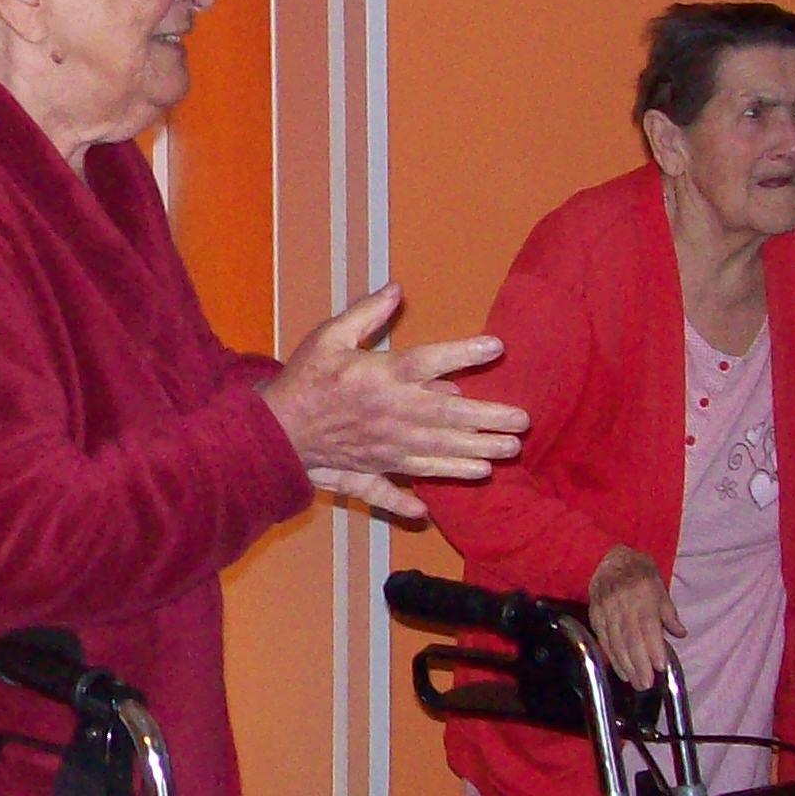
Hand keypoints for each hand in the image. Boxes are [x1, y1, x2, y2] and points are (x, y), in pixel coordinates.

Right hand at [257, 283, 527, 520]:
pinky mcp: (370, 470)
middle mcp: (390, 414)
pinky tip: (433, 506)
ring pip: (437, 454)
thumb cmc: (303, 378)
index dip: (464, 354)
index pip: (429, 362)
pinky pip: (395, 488)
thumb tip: (396, 289)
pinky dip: (413, 500)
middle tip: (523, 422)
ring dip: (474, 454)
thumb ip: (364, 314)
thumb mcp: (328, 337)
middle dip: (489, 419)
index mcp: (380, 376)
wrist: (271, 428)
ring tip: (506, 453)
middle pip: (448, 417)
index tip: (496, 347)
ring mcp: (383, 447)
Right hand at [585, 544, 676, 687]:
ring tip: (635, 682)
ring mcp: (605, 609)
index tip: (659, 666)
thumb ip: (669, 613)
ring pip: (615, 642)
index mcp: (642, 595)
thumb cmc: (640, 573)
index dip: (653, 648)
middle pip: (630, 638)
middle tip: (646, 684)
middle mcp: (622, 603)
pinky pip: (603, 638)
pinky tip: (620, 669)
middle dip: (638, 664)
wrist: (609, 558)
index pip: (647, 626)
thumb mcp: (660, 588)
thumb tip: (680, 634)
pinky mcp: (595, 614)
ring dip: (625, 665)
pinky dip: (611, 656)